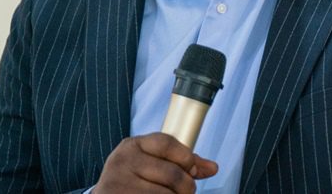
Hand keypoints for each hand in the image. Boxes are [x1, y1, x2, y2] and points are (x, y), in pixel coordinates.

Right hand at [93, 132, 217, 193]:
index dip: (186, 157)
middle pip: (171, 174)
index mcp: (132, 145)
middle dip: (186, 186)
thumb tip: (212, 167)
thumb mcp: (149, 163)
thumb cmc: (131, 180)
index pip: (166, 143)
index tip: (192, 169)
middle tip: (186, 191)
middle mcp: (122, 161)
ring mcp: (119, 184)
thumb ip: (179, 161)